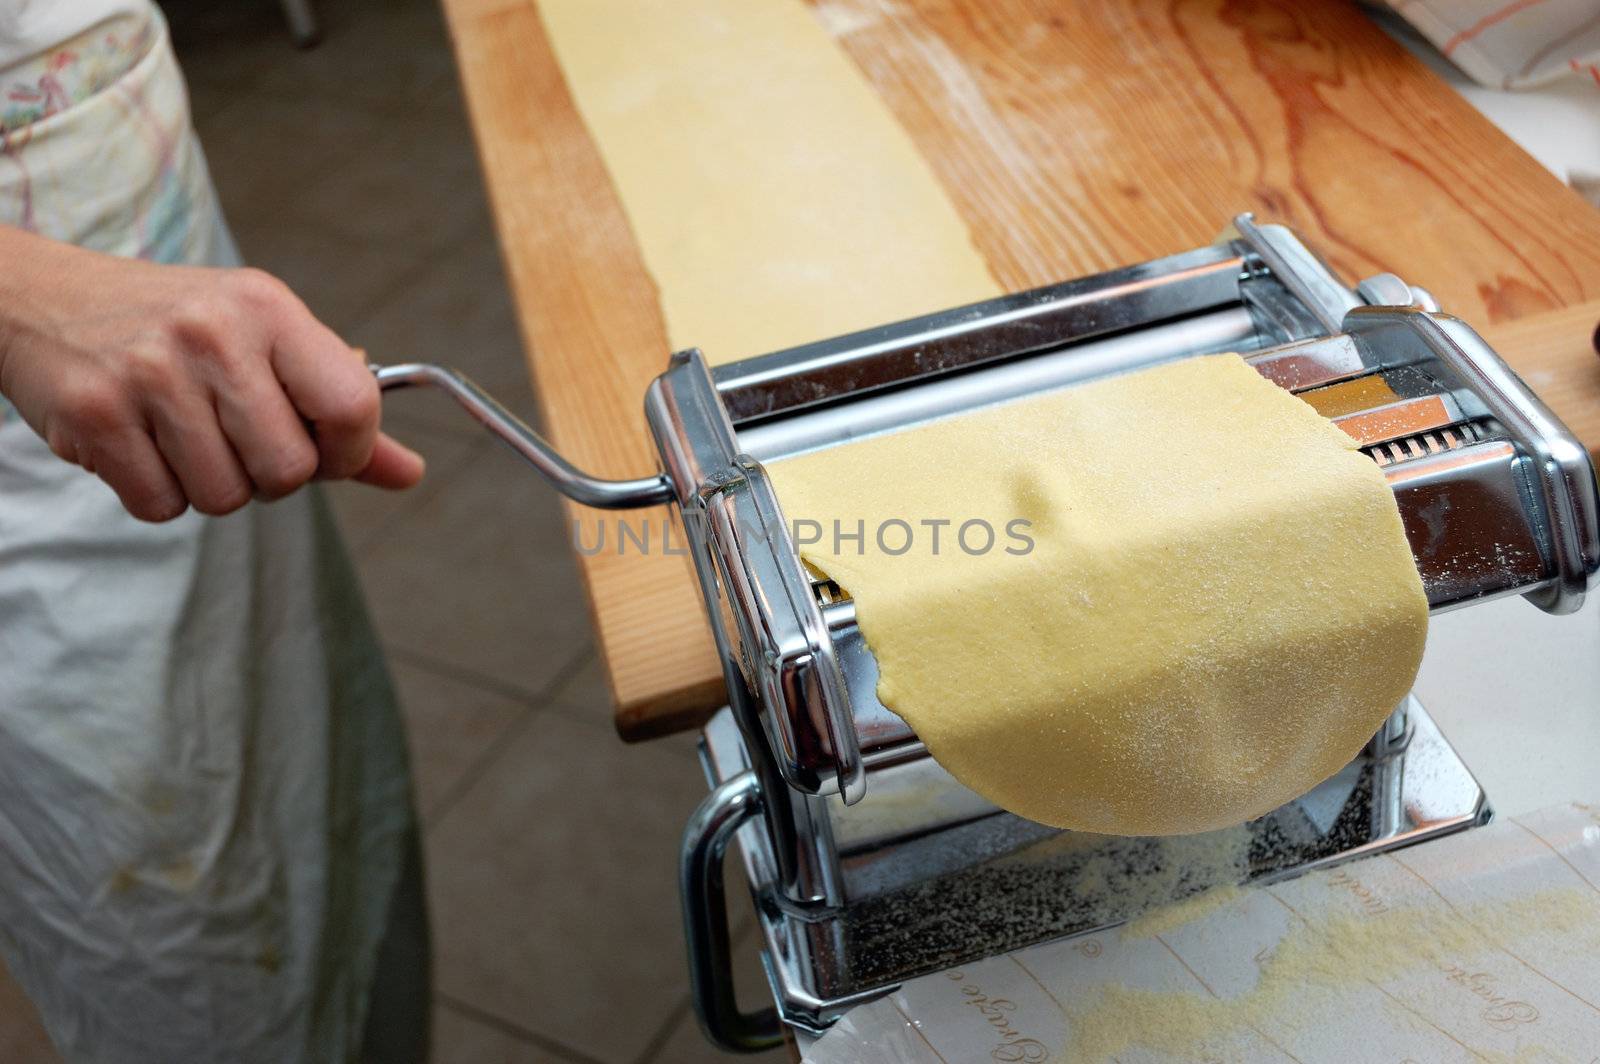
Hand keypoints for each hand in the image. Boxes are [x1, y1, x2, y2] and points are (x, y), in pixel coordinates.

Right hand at [0, 227, 423, 520]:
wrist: (43, 299)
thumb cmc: (178, 327)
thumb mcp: (268, 343)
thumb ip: (340, 411)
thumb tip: (410, 473)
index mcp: (270, 309)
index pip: (354, 407)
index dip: (348, 452)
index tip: (324, 450)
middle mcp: (213, 333)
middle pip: (288, 470)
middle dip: (269, 475)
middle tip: (235, 438)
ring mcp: (149, 372)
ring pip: (224, 497)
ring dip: (210, 486)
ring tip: (182, 435)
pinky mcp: (95, 413)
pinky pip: (162, 506)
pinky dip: (158, 493)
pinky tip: (143, 444)